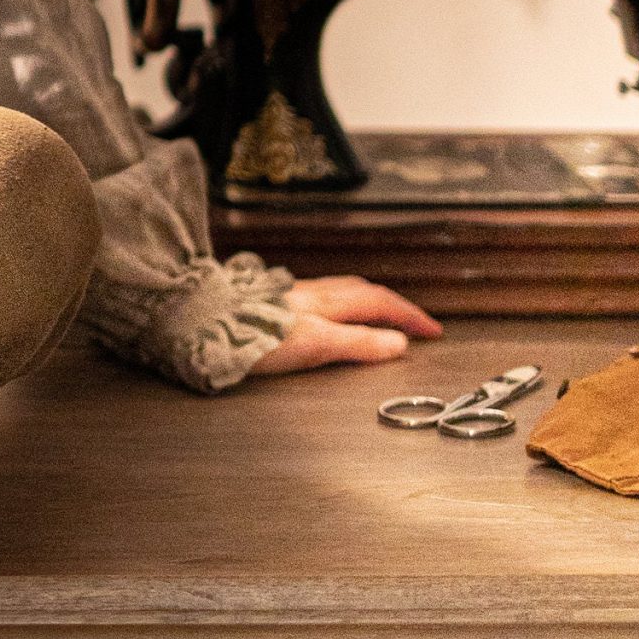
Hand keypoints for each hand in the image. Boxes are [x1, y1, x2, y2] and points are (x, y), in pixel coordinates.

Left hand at [246, 274, 441, 376]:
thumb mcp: (316, 344)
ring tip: (382, 320)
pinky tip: (333, 318)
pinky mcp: (274, 305)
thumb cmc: (254, 335)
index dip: (410, 316)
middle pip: (364, 293)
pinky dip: (343, 308)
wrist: (206, 324)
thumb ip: (358, 343)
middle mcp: (312, 293)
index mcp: (328, 301)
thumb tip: (397, 344)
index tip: (433, 330)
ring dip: (368, 305)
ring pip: (342, 294)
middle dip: (394, 307)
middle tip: (415, 324)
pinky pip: (322, 301)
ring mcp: (292, 297)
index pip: (381, 303)